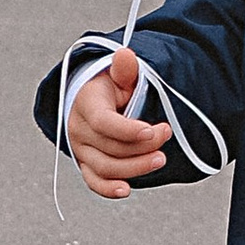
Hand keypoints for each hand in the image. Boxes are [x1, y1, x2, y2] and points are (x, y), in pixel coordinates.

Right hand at [65, 54, 174, 201]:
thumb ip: (125, 69)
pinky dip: (108, 189)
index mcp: (86, 105)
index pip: (103, 122)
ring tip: (160, 158)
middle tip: (166, 134)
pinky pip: (94, 181)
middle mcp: (79, 130)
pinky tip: (126, 189)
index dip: (127, 129)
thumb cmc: (110, 87)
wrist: (92, 101)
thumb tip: (126, 55)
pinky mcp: (85, 164)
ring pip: (106, 167)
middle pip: (110, 147)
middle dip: (142, 145)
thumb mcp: (118, 75)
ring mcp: (81, 150)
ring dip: (135, 167)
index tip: (151, 129)